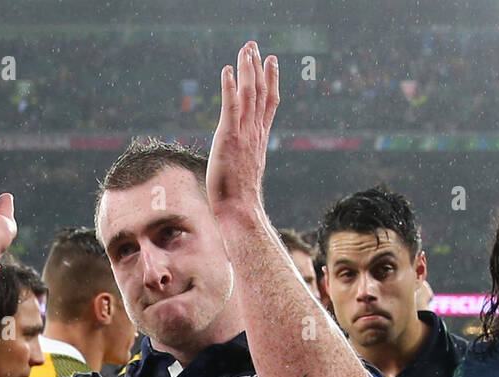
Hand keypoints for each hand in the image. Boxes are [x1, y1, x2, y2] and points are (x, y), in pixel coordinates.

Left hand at [207, 41, 279, 219]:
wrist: (241, 209)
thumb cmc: (240, 198)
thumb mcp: (245, 171)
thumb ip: (246, 157)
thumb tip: (242, 159)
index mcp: (259, 138)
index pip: (269, 102)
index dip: (270, 80)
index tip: (270, 61)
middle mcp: (255, 132)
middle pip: (259, 92)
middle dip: (256, 67)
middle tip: (253, 46)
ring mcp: (243, 134)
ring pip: (248, 95)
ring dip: (246, 70)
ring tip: (245, 50)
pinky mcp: (229, 138)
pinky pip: (231, 107)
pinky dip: (230, 87)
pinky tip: (227, 71)